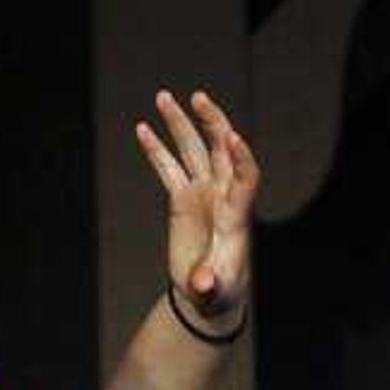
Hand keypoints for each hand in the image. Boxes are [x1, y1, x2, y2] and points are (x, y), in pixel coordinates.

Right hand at [134, 88, 258, 331]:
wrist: (209, 292)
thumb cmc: (218, 292)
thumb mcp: (214, 292)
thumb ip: (209, 286)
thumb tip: (202, 285)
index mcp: (236, 215)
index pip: (246, 177)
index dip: (243, 157)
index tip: (234, 137)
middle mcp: (222, 195)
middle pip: (222, 150)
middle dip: (212, 123)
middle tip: (199, 99)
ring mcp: (203, 192)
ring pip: (193, 150)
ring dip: (180, 123)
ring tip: (164, 96)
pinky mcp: (183, 198)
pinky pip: (169, 167)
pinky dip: (156, 149)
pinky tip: (143, 129)